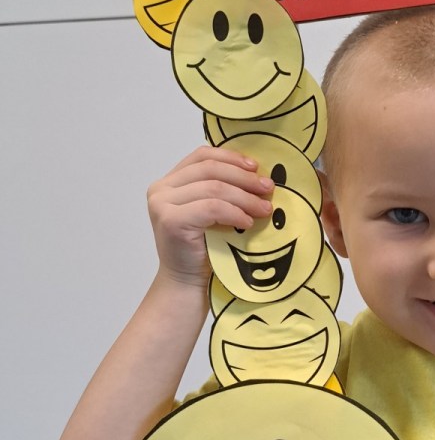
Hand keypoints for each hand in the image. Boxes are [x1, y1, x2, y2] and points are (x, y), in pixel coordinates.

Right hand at [147, 146, 273, 286]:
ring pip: (214, 188)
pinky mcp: (171, 220)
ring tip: (264, 208)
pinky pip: (212, 207)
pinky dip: (235, 212)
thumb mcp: (212, 212)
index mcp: (170, 181)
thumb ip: (221, 189)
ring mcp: (162, 204)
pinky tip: (248, 221)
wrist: (187, 283)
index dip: (231, 157)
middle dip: (244, 178)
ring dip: (245, 197)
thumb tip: (257, 172)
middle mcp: (161, 189)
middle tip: (268, 188)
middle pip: (210, 169)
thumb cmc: (204, 249)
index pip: (202, 156)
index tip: (256, 167)